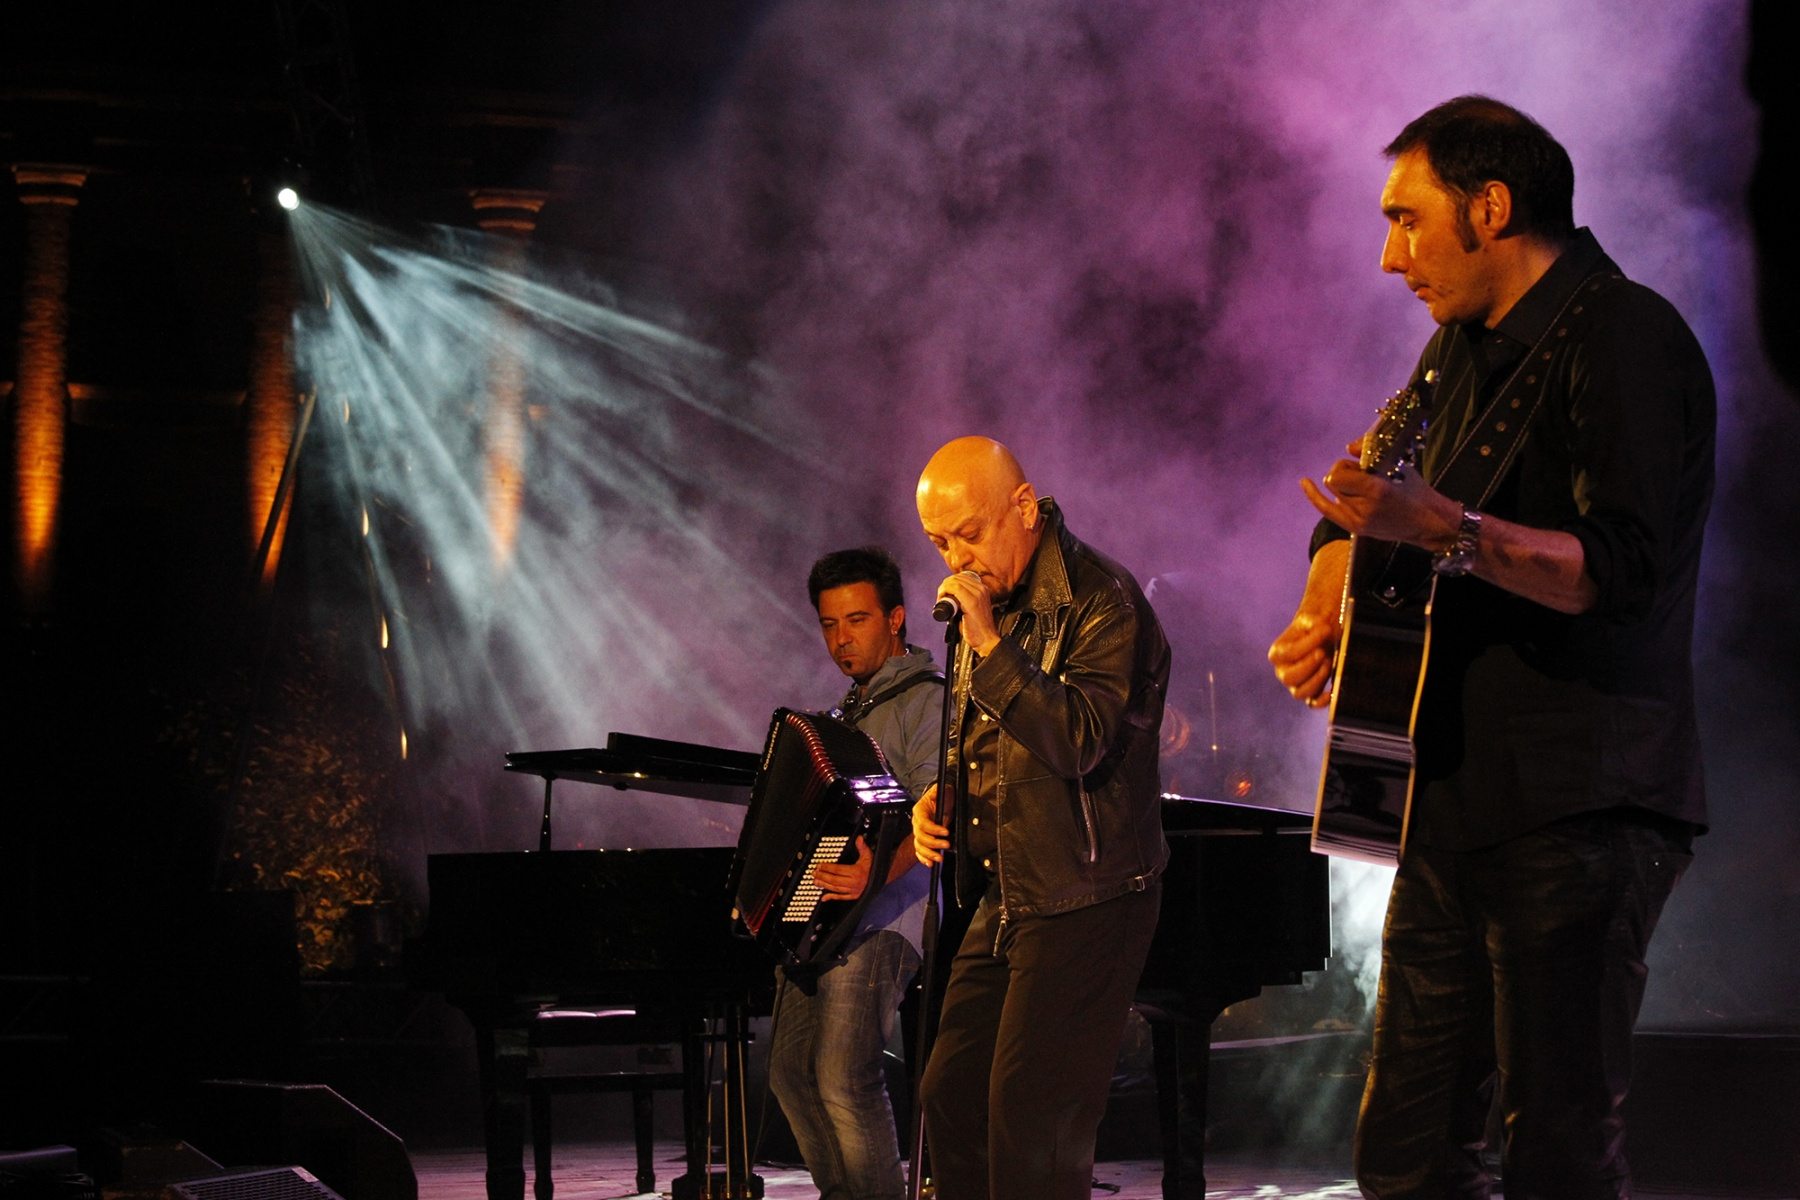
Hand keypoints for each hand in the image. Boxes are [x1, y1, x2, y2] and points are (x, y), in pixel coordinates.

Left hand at [814, 835, 873, 900]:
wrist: (882, 878)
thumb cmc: (874, 867)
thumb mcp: (868, 855)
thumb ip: (862, 847)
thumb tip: (859, 838)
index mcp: (856, 872)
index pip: (838, 870)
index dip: (827, 867)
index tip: (819, 865)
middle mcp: (854, 883)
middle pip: (834, 880)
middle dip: (822, 876)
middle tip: (814, 873)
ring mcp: (854, 891)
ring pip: (836, 889)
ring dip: (824, 886)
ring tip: (815, 882)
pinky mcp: (854, 896)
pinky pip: (841, 897)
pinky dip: (832, 897)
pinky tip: (824, 897)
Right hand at [912, 783, 949, 866]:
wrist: (945, 800)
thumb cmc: (944, 796)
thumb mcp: (944, 790)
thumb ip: (938, 792)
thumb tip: (936, 794)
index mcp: (919, 811)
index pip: (923, 823)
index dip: (934, 829)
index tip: (946, 832)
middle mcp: (917, 823)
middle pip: (920, 837)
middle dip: (933, 843)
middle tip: (947, 844)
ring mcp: (919, 833)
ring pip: (919, 846)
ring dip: (929, 854)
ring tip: (939, 858)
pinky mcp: (923, 840)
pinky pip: (919, 852)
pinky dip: (923, 859)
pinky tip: (930, 864)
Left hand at [936, 572, 998, 655]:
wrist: (986, 639)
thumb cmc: (977, 628)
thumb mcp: (972, 608)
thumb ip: (964, 600)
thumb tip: (950, 597)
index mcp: (982, 589)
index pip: (961, 577)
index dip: (949, 583)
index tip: (944, 593)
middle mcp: (982, 589)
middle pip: (957, 578)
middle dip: (944, 585)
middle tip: (940, 597)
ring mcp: (978, 594)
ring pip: (955, 581)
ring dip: (943, 589)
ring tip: (941, 600)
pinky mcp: (972, 602)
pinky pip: (955, 588)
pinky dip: (945, 591)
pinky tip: (942, 600)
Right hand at [1268, 607, 1339, 707]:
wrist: (1323, 637)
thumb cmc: (1314, 628)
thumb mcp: (1311, 619)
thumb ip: (1313, 622)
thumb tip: (1321, 629)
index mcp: (1277, 654)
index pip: (1289, 653)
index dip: (1308, 643)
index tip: (1325, 630)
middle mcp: (1283, 672)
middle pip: (1289, 678)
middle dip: (1309, 666)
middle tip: (1323, 653)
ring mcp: (1296, 685)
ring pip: (1299, 693)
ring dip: (1317, 679)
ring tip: (1328, 663)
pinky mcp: (1311, 693)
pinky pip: (1313, 703)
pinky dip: (1323, 701)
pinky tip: (1333, 691)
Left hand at [1301, 457, 1459, 549]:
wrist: (1428, 523)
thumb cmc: (1415, 490)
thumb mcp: (1398, 465)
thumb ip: (1371, 452)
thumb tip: (1348, 447)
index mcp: (1376, 489)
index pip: (1338, 476)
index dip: (1344, 467)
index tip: (1357, 465)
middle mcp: (1365, 507)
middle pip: (1333, 483)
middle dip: (1343, 473)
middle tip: (1361, 474)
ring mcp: (1359, 521)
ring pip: (1333, 495)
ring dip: (1341, 486)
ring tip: (1360, 485)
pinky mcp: (1356, 529)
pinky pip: (1328, 511)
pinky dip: (1315, 496)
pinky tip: (1304, 482)